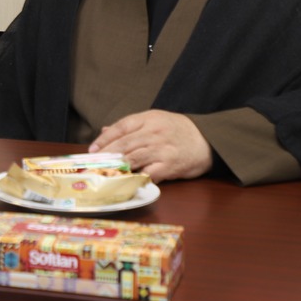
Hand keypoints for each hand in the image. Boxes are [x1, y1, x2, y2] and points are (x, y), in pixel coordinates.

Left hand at [89, 109, 212, 182]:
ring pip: (133, 158)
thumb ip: (131, 127)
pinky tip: (126, 181)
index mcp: (149, 119)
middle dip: (106, 155)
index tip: (92, 150)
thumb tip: (105, 131)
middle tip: (93, 164)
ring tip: (104, 173)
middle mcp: (154, 132)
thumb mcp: (155, 121)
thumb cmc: (178, 131)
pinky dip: (136, 177)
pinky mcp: (170, 165)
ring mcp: (162, 149)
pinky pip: (149, 172)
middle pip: (124, 144)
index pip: (121, 127)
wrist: (208, 140)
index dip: (104, 139)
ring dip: (117, 167)